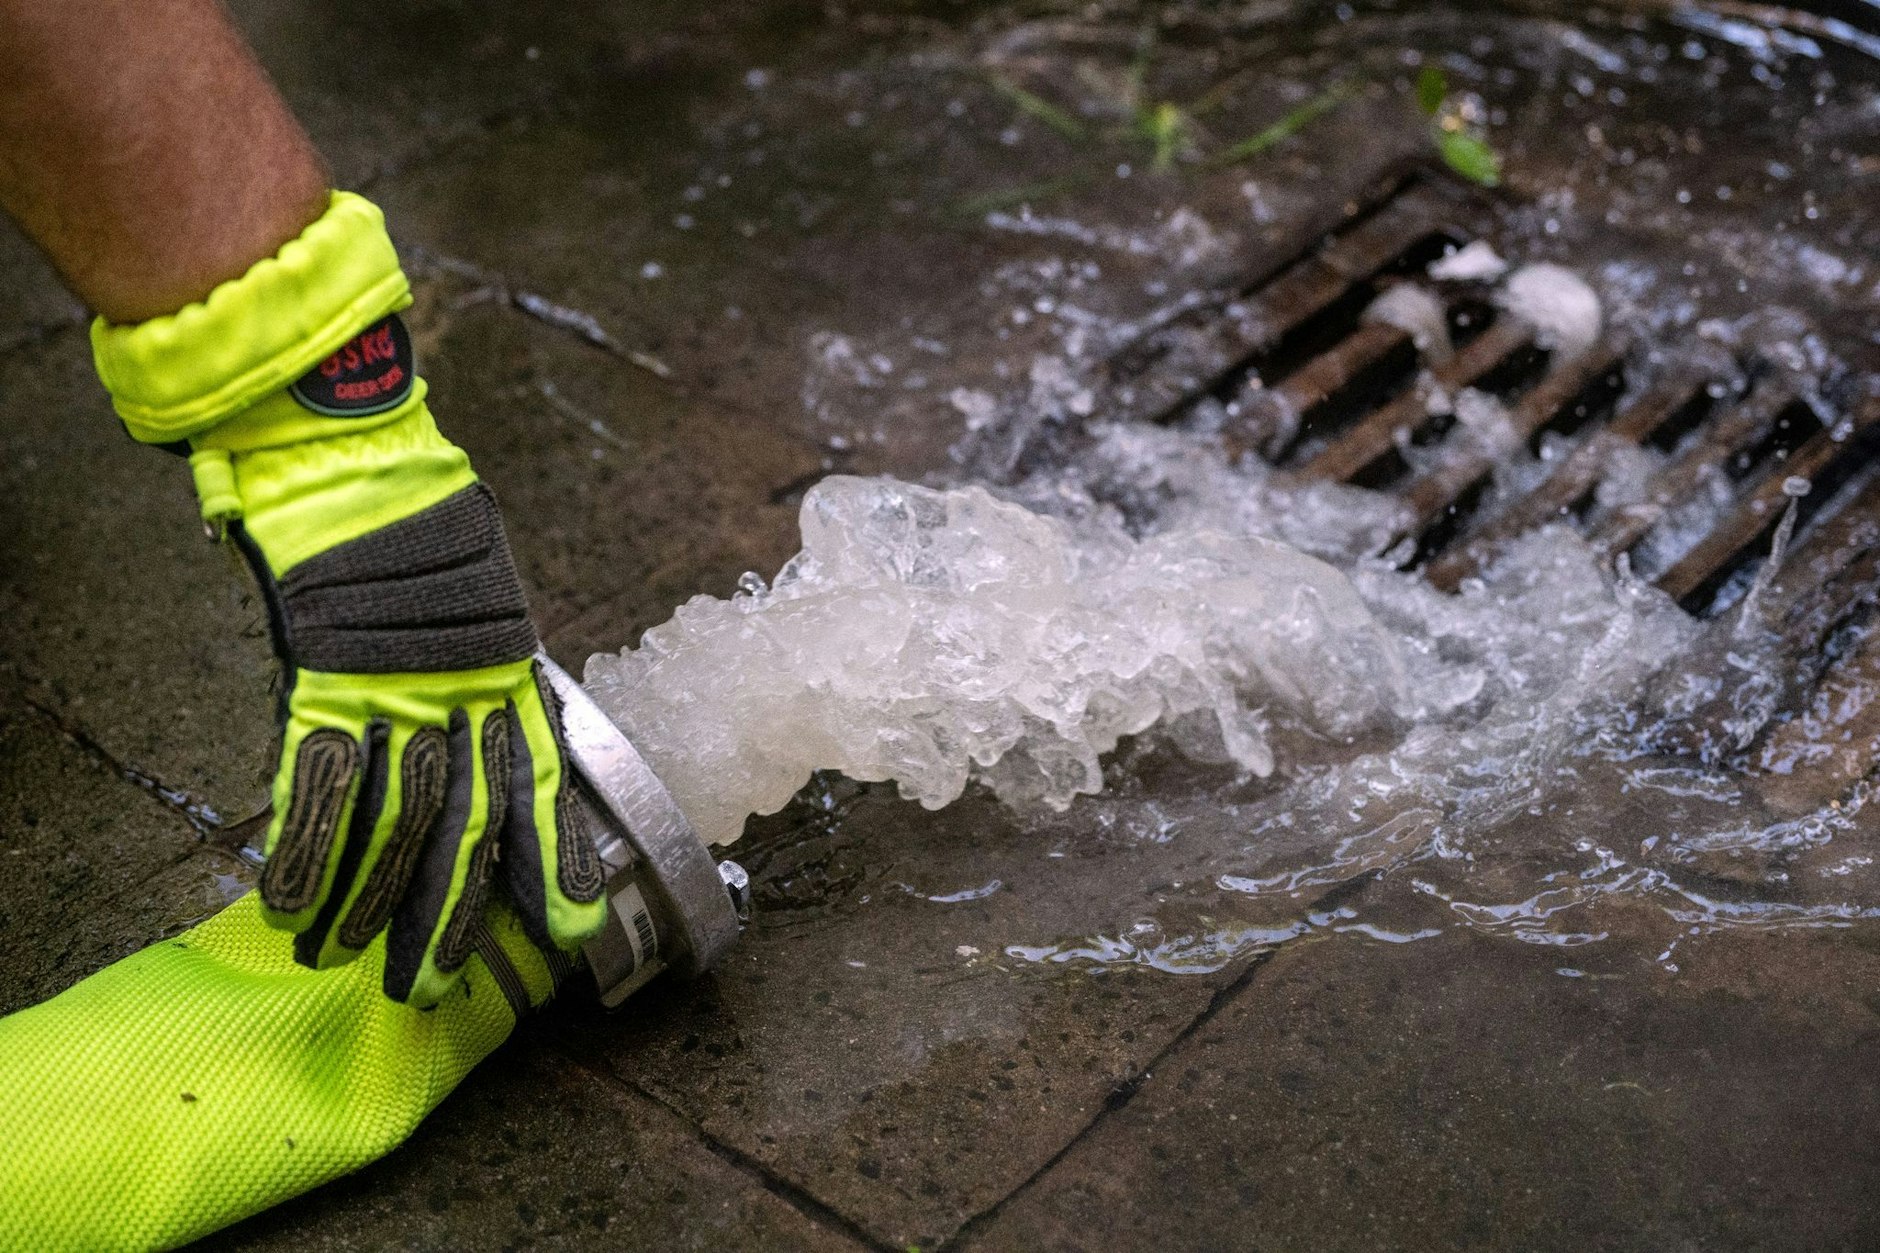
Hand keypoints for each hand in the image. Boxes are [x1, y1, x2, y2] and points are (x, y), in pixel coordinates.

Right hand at [92, 192, 605, 1004]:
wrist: (356, 453)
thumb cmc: (419, 524)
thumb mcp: (478, 603)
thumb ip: (478, 674)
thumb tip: (467, 738)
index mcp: (511, 676)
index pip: (542, 790)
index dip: (555, 866)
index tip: (573, 934)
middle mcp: (465, 694)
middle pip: (466, 826)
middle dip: (450, 913)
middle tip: (433, 986)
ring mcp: (396, 690)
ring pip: (395, 820)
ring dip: (370, 901)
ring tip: (350, 964)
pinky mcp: (327, 678)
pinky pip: (318, 781)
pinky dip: (305, 848)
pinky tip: (290, 905)